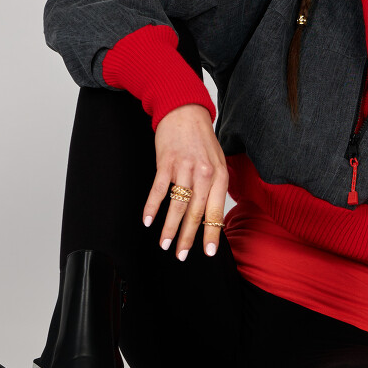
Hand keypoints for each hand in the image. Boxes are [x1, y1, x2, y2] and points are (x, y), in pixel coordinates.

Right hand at [142, 103, 229, 259]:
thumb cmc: (201, 140)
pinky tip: (147, 220)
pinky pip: (159, 189)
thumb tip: (211, 216)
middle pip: (195, 212)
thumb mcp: (217, 162)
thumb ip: (215, 187)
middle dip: (188, 238)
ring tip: (164, 244)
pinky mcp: (166, 162)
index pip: (216, 212)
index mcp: (220, 176)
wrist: (185, 111)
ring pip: (177, 205)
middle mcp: (204, 173)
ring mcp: (185, 168)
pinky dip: (152, 207)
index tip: (207, 253)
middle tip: (181, 256)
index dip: (211, 234)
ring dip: (169, 228)